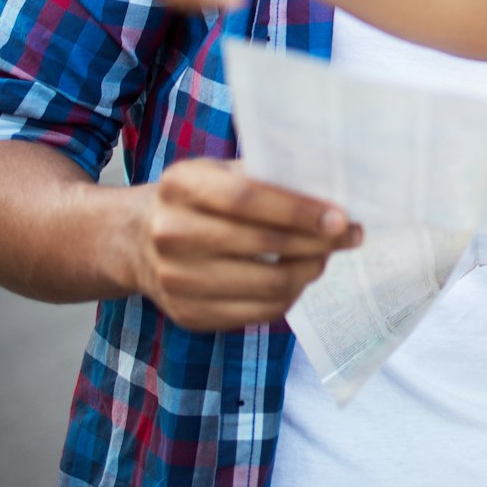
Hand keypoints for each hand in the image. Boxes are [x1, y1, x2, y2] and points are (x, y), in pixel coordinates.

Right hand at [124, 158, 362, 330]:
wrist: (137, 240)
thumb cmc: (198, 199)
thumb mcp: (220, 172)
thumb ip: (267, 175)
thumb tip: (332, 189)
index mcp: (182, 186)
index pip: (248, 199)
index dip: (300, 210)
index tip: (341, 217)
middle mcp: (172, 233)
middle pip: (264, 244)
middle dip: (318, 242)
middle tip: (350, 236)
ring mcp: (176, 279)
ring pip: (267, 285)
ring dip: (309, 270)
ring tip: (325, 256)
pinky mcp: (187, 314)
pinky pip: (257, 313)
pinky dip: (289, 296)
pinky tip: (299, 278)